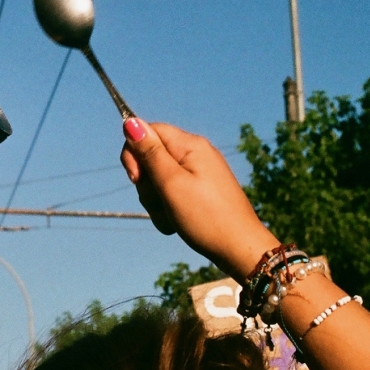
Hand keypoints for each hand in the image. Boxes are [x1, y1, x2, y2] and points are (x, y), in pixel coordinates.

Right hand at [120, 118, 277, 280]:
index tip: (136, 178)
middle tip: (161, 201)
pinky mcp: (200, 191)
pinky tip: (176, 224)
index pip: (148, 131)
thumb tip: (130, 121)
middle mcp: (195, 154)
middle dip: (146, 183)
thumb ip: (149, 153)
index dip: (134, 152)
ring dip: (156, 201)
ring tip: (171, 217)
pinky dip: (167, 209)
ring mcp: (198, 174)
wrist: (238, 249)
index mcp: (190, 146)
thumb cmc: (205, 217)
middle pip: (151, 157)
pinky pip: (171, 194)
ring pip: (158, 180)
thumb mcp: (171, 183)